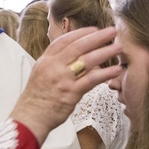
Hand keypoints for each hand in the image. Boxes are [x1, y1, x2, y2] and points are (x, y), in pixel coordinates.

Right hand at [10, 26, 120, 145]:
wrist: (30, 118)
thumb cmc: (36, 99)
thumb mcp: (40, 74)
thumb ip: (55, 63)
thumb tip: (73, 56)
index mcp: (46, 60)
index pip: (64, 40)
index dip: (80, 33)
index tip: (94, 29)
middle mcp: (54, 66)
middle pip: (78, 46)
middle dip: (97, 37)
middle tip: (112, 32)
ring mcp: (63, 79)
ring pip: (87, 60)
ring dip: (105, 52)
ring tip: (118, 47)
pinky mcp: (71, 93)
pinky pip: (91, 80)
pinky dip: (105, 73)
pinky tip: (116, 70)